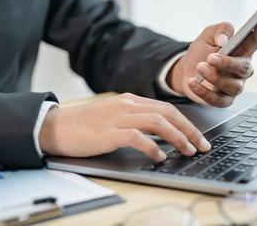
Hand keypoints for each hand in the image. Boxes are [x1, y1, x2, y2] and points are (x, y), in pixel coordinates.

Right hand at [39, 93, 210, 161]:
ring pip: (158, 123)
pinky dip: (152, 146)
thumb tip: (162, 132)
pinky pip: (137, 137)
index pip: (167, 109)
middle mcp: (127, 105)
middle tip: (203, 145)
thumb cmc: (84, 126)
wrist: (53, 126)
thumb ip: (135, 118)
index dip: (187, 123)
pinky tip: (161, 156)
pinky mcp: (109, 131)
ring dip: (178, 137)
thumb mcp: (114, 115)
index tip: (200, 137)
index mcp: (130, 101)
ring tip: (189, 150)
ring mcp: (118, 117)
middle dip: (190, 130)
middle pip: (168, 114)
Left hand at [168, 20, 256, 106]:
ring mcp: (235, 85)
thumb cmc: (203, 51)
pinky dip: (204, 92)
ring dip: (215, 78)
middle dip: (228, 63)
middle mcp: (242, 69)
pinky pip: (218, 100)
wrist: (186, 69)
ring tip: (200, 68)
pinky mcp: (224, 99)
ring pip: (233, 86)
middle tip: (211, 58)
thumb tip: (224, 39)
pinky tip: (193, 82)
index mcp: (243, 49)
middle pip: (244, 67)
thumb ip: (219, 30)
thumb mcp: (208, 35)